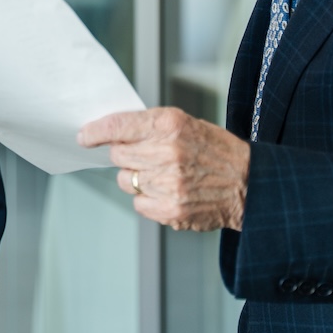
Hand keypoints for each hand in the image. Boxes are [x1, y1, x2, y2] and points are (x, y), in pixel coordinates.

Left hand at [78, 107, 250, 231]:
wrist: (248, 183)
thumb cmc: (215, 150)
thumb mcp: (186, 124)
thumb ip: (149, 127)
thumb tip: (110, 133)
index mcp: (169, 125)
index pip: (118, 126)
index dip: (95, 132)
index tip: (84, 136)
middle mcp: (166, 153)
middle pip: (118, 155)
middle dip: (127, 155)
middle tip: (148, 156)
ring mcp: (167, 183)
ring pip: (126, 180)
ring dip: (139, 178)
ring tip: (165, 175)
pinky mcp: (169, 208)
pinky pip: (138, 203)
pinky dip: (149, 199)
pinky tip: (169, 192)